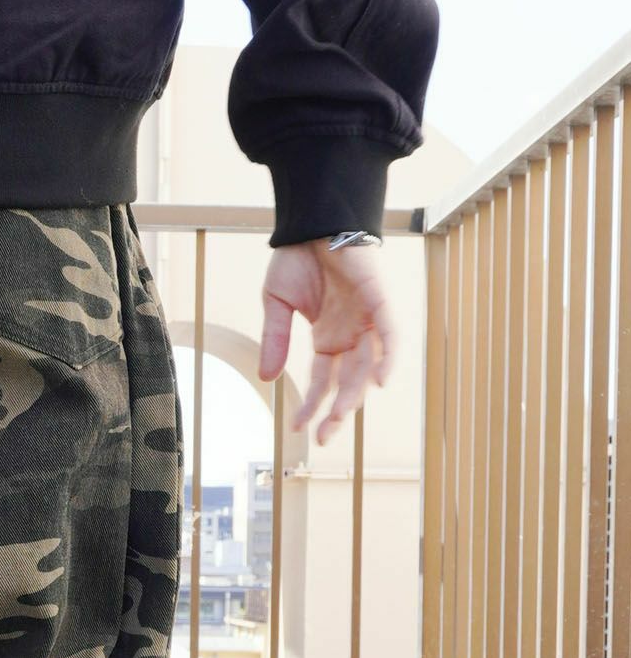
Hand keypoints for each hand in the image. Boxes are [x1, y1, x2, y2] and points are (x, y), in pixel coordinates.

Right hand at [257, 240, 394, 444]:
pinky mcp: (379, 300)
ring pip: (367, 366)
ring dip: (355, 394)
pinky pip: (390, 335)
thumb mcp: (277, 305)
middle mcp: (350, 334)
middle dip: (336, 412)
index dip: (311, 406)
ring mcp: (366, 319)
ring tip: (339, 418)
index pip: (323, 381)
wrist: (311, 218)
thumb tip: (267, 378)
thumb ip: (275, 341)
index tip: (296, 428)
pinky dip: (388, 358)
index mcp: (328, 337)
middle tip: (323, 439)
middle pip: (348, 382)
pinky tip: (379, 383)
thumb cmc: (297, 256)